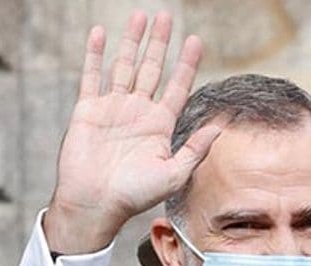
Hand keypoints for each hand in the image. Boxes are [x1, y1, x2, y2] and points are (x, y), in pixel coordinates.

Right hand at [44, 11, 219, 254]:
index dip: (186, 64)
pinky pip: (92, 76)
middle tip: (166, 16)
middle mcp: (138, 112)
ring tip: (140, 16)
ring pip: (124, 66)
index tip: (195, 41)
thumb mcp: (174, 173)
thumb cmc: (135, 194)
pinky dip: (95, 54)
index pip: (177, 86)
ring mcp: (113, 107)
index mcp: (160, 125)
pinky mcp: (88, 109)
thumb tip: (221, 126)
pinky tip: (100, 33)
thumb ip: (196, 149)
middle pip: (151, 68)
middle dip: (159, 43)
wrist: (96, 203)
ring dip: (132, 41)